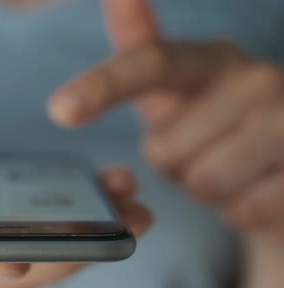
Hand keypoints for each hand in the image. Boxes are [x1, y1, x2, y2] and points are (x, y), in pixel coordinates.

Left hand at [49, 0, 283, 241]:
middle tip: (205, 149)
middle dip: (174, 163)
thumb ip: (142, 47)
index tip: (60, 111)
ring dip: (206, 189)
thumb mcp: (178, 87)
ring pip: (202, 184)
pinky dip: (240, 210)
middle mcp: (256, 79)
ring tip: (232, 169)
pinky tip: (257, 188)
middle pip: (164, 149)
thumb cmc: (218, 122)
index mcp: (213, 58)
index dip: (101, 87)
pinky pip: (241, 210)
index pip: (150, 63)